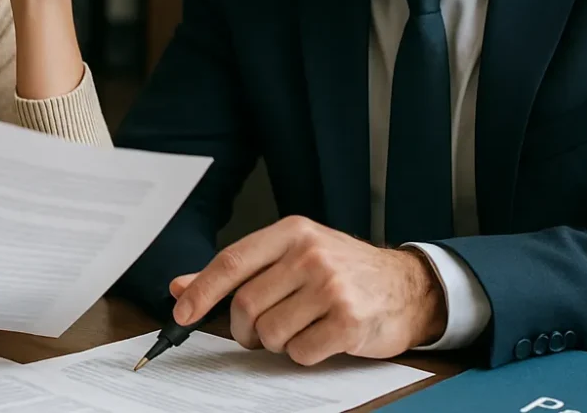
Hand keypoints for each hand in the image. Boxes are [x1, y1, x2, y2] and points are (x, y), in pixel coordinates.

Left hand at [169, 216, 446, 365]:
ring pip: (270, 332)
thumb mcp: (290, 256)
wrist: (405, 286)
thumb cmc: (341, 271)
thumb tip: (181, 286)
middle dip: (244, 328)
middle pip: (246, 304)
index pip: (232, 261)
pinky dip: (302, 354)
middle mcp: (310, 253)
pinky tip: (319, 338)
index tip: (182, 315)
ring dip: (275, 342)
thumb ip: (237, 271)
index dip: (202, 291)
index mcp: (291, 232)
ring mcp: (331, 286)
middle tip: (256, 331)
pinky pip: (300, 352)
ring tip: (296, 328)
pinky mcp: (348, 320)